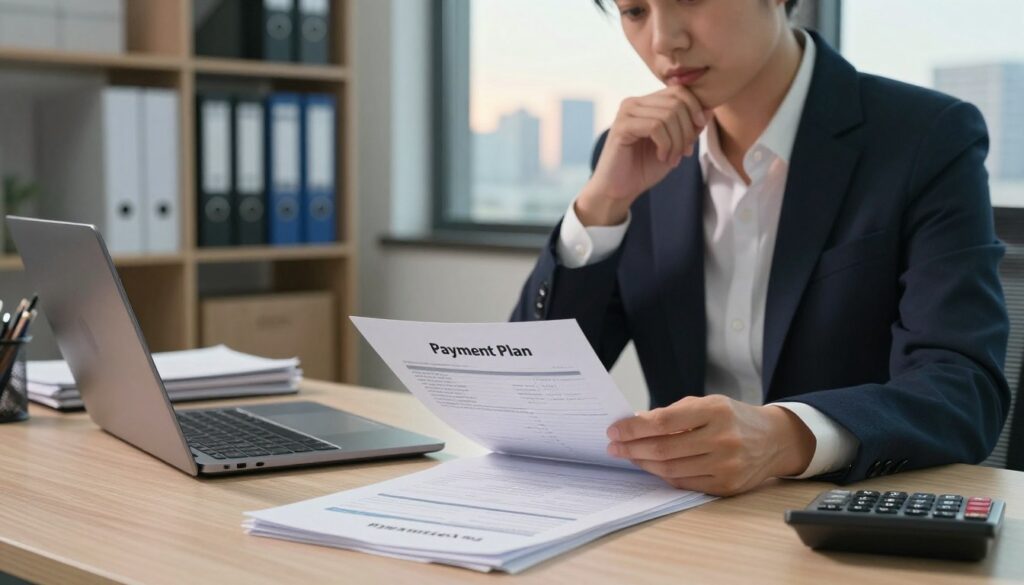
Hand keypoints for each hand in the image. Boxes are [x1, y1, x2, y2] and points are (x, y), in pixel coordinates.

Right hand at [576, 85, 709, 225]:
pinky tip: (662, 157)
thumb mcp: (675, 146)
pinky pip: (655, 127)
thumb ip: (690, 128)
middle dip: (687, 129)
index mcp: (647, 103)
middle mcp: (634, 103)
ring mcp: (626, 112)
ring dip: (677, 141)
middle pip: (677, 102)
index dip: (695, 107)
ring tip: (672, 158)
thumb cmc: (644, 168)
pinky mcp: (622, 126)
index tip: (699, 130)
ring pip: (668, 115)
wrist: (619, 190)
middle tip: (684, 152)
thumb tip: (710, 109)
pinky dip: (666, 144)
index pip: (679, 91)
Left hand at [606, 395, 815, 495]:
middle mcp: (722, 438)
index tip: (615, 430)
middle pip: (663, 449)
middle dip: (632, 448)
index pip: (663, 422)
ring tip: (630, 456)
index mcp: (715, 411)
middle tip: (614, 446)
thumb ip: (672, 414)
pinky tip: (652, 467)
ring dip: (644, 463)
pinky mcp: (727, 485)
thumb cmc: (734, 418)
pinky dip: (663, 475)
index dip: (634, 428)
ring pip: (671, 469)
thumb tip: (634, 424)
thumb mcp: (707, 404)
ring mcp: (726, 465)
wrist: (775, 439)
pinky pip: (684, 483)